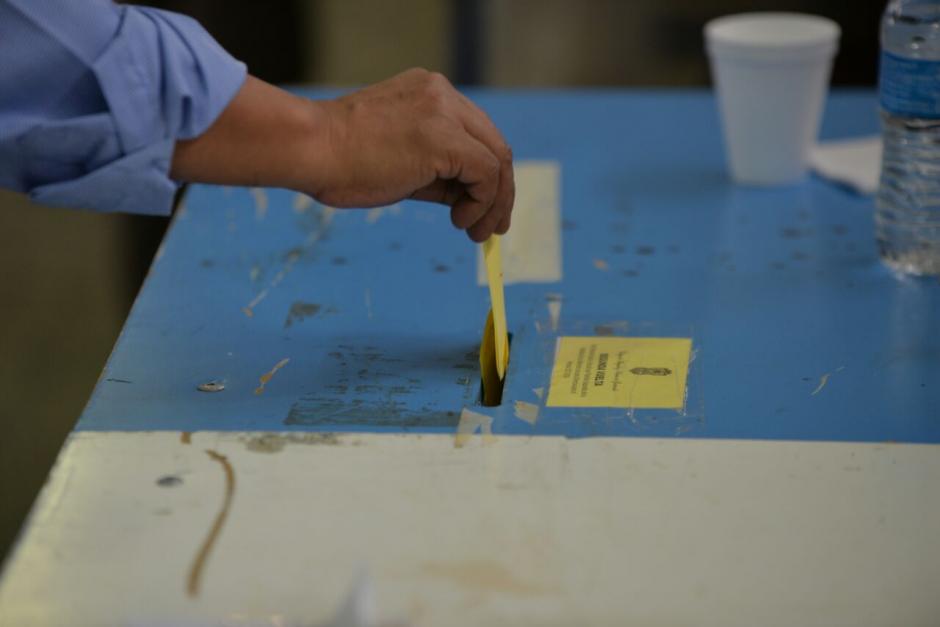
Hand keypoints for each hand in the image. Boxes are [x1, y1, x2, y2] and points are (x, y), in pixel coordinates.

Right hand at [311, 69, 514, 241]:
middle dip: (499, 191)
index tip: (482, 207)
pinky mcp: (444, 138)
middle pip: (493, 143)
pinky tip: (459, 220)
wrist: (310, 149)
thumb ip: (435, 170)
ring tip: (477, 232)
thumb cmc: (340, 160)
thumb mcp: (399, 159)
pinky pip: (486, 173)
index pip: (475, 133)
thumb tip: (467, 199)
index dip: (486, 174)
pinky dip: (483, 202)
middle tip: (492, 228)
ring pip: (497, 158)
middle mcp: (441, 94)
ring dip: (495, 202)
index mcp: (428, 92)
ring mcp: (444, 111)